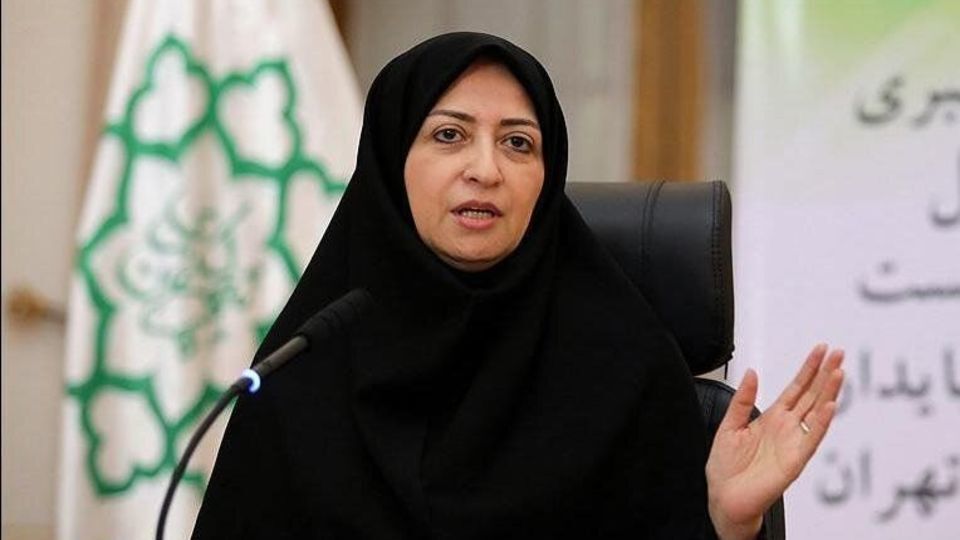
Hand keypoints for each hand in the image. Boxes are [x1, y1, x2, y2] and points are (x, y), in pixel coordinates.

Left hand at [705, 344, 844, 539]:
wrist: (725, 498)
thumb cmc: (727, 468)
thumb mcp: (729, 425)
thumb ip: (742, 399)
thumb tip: (751, 372)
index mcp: (772, 418)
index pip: (796, 388)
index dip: (808, 368)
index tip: (820, 350)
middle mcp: (786, 428)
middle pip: (811, 395)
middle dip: (825, 374)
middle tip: (838, 354)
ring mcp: (793, 443)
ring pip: (816, 413)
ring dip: (829, 393)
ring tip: (838, 372)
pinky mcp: (794, 460)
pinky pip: (811, 439)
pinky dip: (821, 422)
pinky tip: (830, 405)